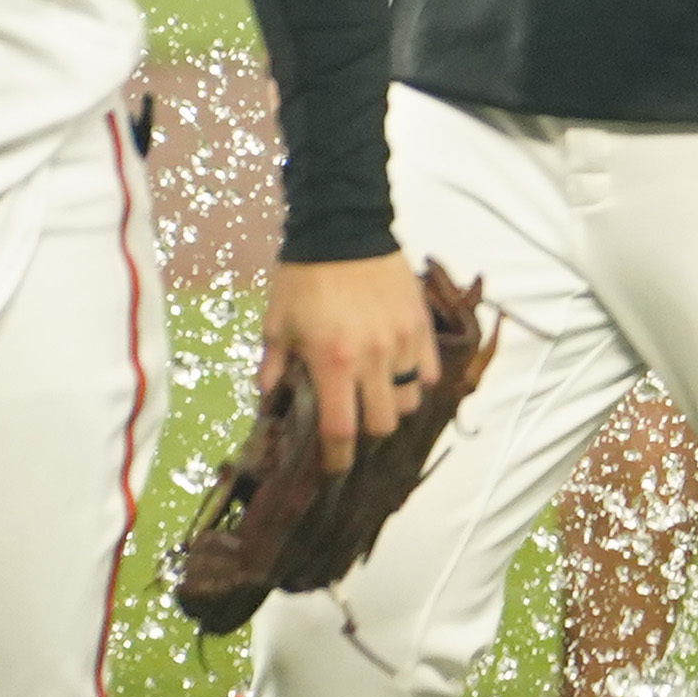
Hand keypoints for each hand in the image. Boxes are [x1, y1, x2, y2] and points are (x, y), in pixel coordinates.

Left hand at [261, 253, 434, 475]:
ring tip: (379, 395)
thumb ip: (273, 366)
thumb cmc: (303, 278)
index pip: (341, 429)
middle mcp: (373, 360)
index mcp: (332, 363)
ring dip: (393, 405)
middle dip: (368, 434)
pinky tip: (401, 373)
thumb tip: (269, 399)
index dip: (338, 457)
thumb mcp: (276, 324)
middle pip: (384, 423)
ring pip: (410, 399)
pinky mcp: (421, 325)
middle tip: (355, 424)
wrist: (343, 229)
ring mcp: (403, 342)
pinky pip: (428, 370)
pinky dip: (415, 380)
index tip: (334, 467)